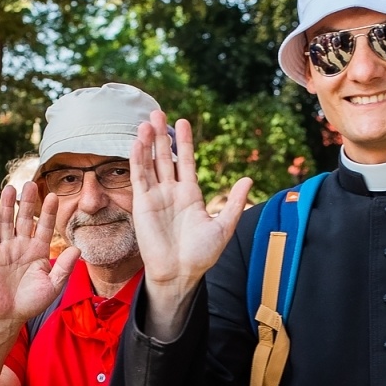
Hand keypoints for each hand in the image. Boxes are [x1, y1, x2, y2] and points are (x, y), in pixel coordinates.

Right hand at [0, 183, 77, 324]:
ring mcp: (5, 249)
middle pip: (25, 219)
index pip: (45, 227)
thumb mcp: (53, 286)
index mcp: (38, 251)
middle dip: (28, 202)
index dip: (49, 212)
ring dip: (7, 206)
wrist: (8, 315)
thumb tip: (78, 249)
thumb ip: (64, 267)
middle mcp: (22, 246)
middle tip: (32, 184)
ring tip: (10, 188)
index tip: (54, 196)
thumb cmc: (32, 302)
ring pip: (6, 222)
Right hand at [129, 113, 250, 293]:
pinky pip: (139, 177)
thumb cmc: (202, 255)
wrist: (180, 273)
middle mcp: (172, 192)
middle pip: (165, 157)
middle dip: (161, 135)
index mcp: (191, 195)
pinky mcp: (142, 204)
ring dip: (147, 143)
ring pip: (150, 163)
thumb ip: (233, 202)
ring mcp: (156, 197)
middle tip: (157, 112)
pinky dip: (137, 159)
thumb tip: (248, 179)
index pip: (185, 162)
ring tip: (145, 121)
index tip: (182, 122)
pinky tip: (138, 142)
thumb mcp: (224, 226)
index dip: (183, 142)